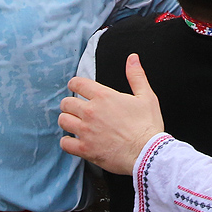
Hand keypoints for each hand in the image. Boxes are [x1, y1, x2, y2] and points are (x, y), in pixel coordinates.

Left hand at [60, 54, 165, 175]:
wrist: (147, 152)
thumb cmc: (148, 125)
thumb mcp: (146, 96)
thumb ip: (136, 76)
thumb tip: (132, 58)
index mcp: (104, 96)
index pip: (77, 83)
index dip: (75, 84)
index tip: (76, 87)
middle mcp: (91, 112)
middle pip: (66, 103)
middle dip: (70, 104)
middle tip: (76, 108)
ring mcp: (86, 131)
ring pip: (63, 121)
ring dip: (67, 120)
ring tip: (74, 123)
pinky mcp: (85, 149)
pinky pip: (65, 143)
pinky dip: (67, 141)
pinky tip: (74, 140)